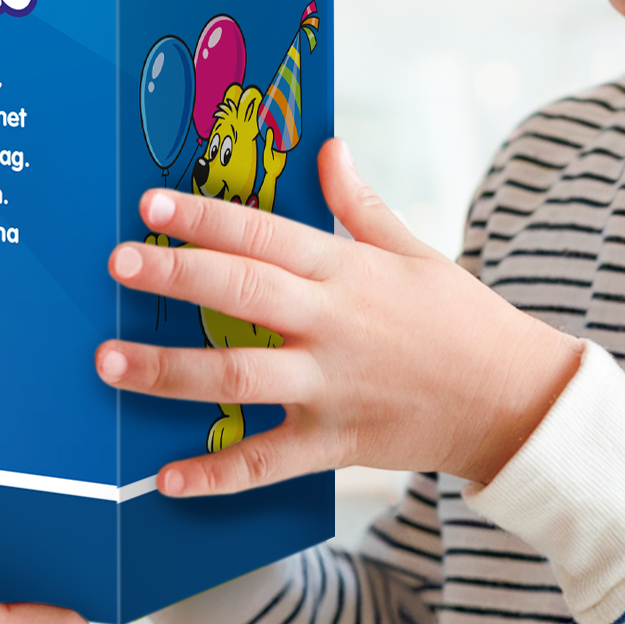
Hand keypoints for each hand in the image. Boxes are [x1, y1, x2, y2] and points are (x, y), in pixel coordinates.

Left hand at [96, 140, 582, 496]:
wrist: (515, 401)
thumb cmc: (462, 320)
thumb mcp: (415, 251)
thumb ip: (360, 205)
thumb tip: (330, 147)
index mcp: (348, 272)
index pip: (265, 235)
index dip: (207, 217)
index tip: (153, 205)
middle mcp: (333, 326)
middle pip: (242, 295)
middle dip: (175, 277)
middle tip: (118, 264)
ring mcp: (331, 387)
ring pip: (237, 377)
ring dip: (168, 371)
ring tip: (109, 362)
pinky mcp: (334, 443)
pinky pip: (265, 462)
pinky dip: (215, 473)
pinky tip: (167, 476)